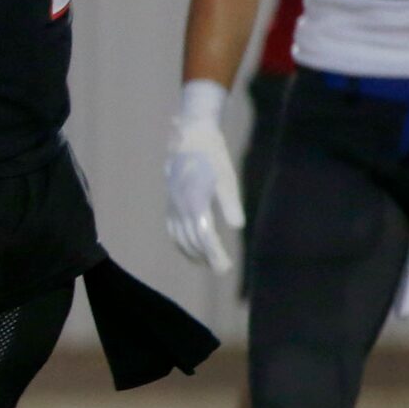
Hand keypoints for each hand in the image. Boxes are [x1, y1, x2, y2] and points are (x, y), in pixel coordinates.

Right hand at [165, 82, 243, 272]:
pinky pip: (172, 229)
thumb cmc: (214, 157)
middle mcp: (180, 206)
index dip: (214, 253)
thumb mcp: (227, 178)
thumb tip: (237, 227)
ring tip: (206, 263)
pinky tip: (189, 248)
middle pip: (191, 240)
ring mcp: (173, 205)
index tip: (225, 267)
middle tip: (222, 270)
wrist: (190, 138)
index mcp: (194, 201)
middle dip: (206, 257)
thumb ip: (230, 203)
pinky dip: (180, 242)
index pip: (203, 235)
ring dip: (192, 252)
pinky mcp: (171, 202)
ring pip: (179, 236)